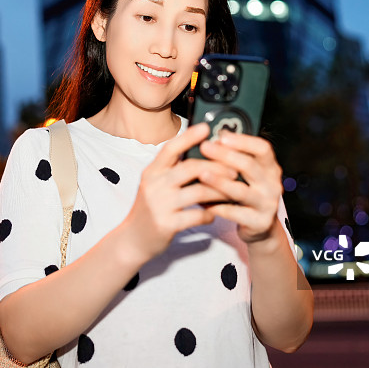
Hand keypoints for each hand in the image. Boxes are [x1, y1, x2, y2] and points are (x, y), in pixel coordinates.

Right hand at [121, 122, 236, 262]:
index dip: (189, 137)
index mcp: (152, 172)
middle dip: (216, 167)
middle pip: (190, 168)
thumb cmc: (150, 209)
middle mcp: (154, 185)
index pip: (170, 148)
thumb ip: (171, 169)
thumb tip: (200, 152)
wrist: (133, 239)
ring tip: (233, 191)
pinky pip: (197, 216)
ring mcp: (160, 205)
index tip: (206, 128)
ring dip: (220, 190)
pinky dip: (210, 214)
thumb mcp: (154, 184)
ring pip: (198, 192)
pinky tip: (215, 214)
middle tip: (235, 169)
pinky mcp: (167, 224)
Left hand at [197, 131, 282, 243]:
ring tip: (201, 173)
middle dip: (225, 155)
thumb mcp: (246, 175)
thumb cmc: (247, 194)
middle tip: (204, 147)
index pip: (263, 148)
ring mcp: (267, 204)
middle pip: (249, 166)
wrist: (261, 228)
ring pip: (240, 190)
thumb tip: (208, 141)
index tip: (221, 135)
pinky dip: (217, 206)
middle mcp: (273, 184)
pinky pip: (234, 213)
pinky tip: (202, 201)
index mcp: (270, 167)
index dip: (243, 141)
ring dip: (219, 181)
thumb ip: (233, 160)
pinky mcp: (259, 222)